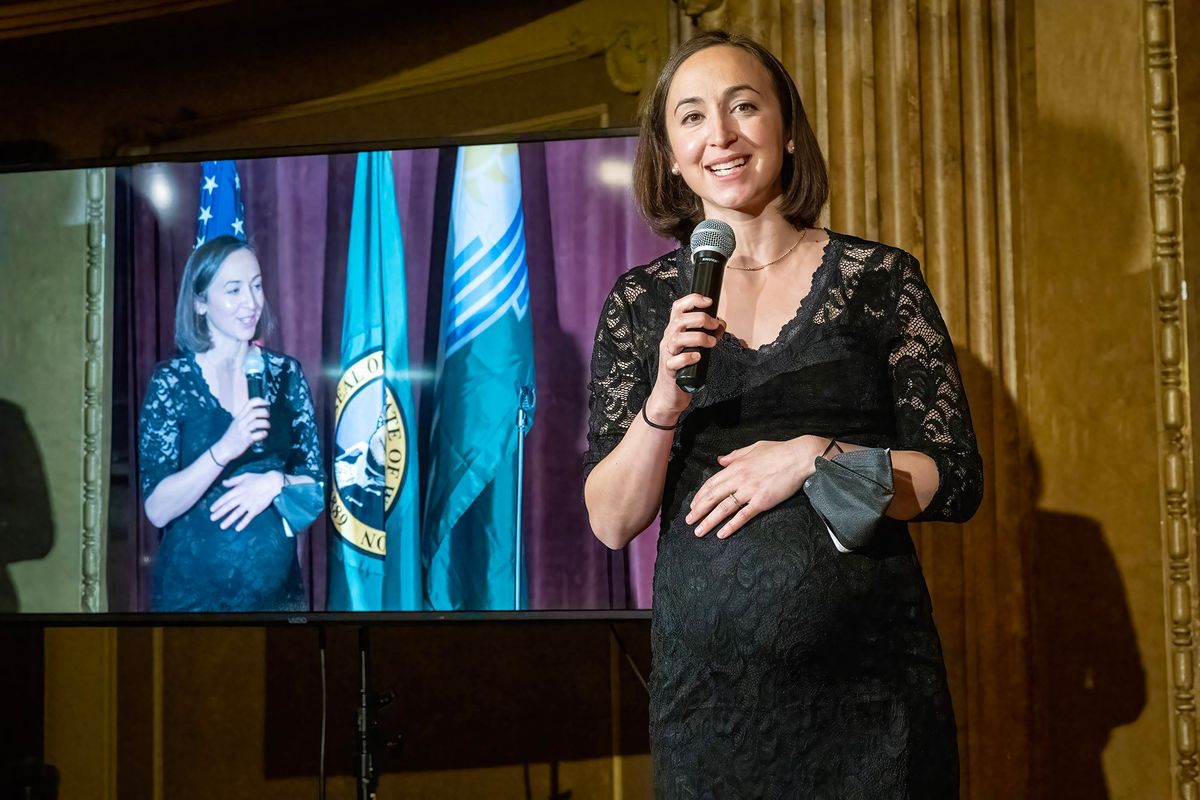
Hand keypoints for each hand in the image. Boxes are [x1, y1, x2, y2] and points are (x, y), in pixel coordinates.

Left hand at [210, 471, 284, 530]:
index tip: (211, 509)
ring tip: (222, 526)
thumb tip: (223, 483)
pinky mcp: (256, 509)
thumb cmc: (259, 478)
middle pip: (229, 506)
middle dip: (220, 513)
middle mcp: (242, 498)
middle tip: (212, 519)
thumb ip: (233, 480)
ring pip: (237, 513)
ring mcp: (249, 504)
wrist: (273, 482)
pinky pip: (248, 517)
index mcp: (238, 489)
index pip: (225, 498)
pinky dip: (243, 523)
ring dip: (229, 520)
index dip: (218, 504)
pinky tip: (237, 528)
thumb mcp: (245, 476)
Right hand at [212, 397, 269, 463]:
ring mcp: (243, 431)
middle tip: (267, 417)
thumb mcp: (237, 423)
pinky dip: (263, 434)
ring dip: (266, 424)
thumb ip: (246, 417)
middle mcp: (241, 422)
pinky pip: (257, 435)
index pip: (250, 403)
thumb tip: (259, 412)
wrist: (223, 449)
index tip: (267, 403)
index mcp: (240, 416)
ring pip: (257, 423)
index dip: (260, 401)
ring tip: (267, 427)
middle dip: (265, 413)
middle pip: (255, 412)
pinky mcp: (246, 440)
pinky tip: (264, 435)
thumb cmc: (232, 437)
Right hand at [646, 293, 726, 421]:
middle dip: (700, 318)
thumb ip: (707, 334)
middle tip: (714, 326)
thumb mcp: (696, 348)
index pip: (678, 308)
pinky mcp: (669, 370)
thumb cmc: (684, 369)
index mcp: (674, 331)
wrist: (669, 395)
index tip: (709, 302)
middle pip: (679, 320)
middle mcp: (669, 339)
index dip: (692, 300)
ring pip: (677, 338)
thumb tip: (720, 323)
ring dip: (697, 337)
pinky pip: (675, 361)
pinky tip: (698, 357)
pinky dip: (687, 357)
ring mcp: (667, 354)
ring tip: (711, 343)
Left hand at [686, 435, 829, 538]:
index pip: (711, 483)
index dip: (700, 496)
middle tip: (688, 521)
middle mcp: (739, 479)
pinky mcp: (762, 501)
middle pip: (713, 497)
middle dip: (698, 510)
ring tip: (699, 531)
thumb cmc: (779, 451)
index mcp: (736, 466)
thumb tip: (720, 460)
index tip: (693, 505)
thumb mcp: (753, 448)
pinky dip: (731, 526)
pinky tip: (721, 534)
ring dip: (709, 521)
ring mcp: (750, 491)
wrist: (800, 457)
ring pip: (724, 509)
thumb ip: (735, 455)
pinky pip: (743, 516)